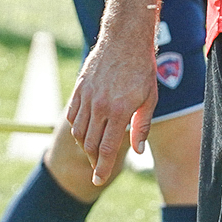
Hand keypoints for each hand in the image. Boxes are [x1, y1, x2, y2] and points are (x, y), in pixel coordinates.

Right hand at [66, 22, 158, 185]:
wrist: (125, 40)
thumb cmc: (142, 70)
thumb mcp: (150, 99)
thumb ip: (141, 127)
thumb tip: (137, 150)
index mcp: (119, 111)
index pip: (106, 148)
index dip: (101, 167)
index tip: (98, 181)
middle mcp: (99, 106)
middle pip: (89, 144)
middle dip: (93, 160)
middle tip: (97, 167)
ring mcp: (87, 97)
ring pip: (78, 131)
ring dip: (84, 145)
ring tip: (93, 150)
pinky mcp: (79, 88)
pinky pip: (72, 115)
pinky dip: (76, 127)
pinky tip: (85, 130)